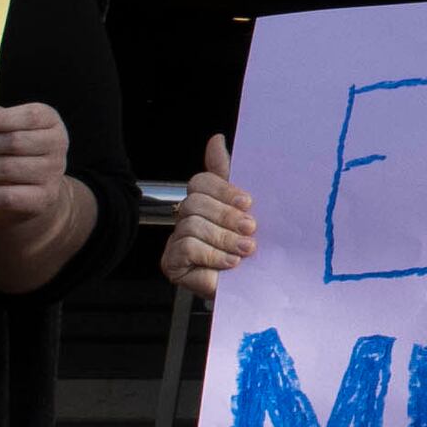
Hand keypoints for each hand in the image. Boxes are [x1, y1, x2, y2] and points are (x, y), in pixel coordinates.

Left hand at [0, 102, 75, 243]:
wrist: (32, 194)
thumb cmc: (12, 154)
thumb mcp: (9, 130)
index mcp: (50, 122)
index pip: (30, 116)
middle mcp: (58, 145)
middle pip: (15, 142)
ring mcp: (53, 173)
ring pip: (8, 168)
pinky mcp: (43, 199)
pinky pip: (6, 196)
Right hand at [163, 132, 253, 289]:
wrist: (255, 286)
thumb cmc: (251, 248)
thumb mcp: (247, 209)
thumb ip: (229, 175)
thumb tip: (216, 140)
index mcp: (206, 201)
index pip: (201, 181)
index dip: (223, 189)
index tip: (248, 202)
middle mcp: (187, 217)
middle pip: (195, 202)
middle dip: (227, 216)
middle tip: (251, 228)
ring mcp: (176, 240)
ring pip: (192, 225)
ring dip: (224, 238)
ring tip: (245, 250)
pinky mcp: (171, 263)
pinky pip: (187, 247)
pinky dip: (212, 254)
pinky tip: (230, 263)